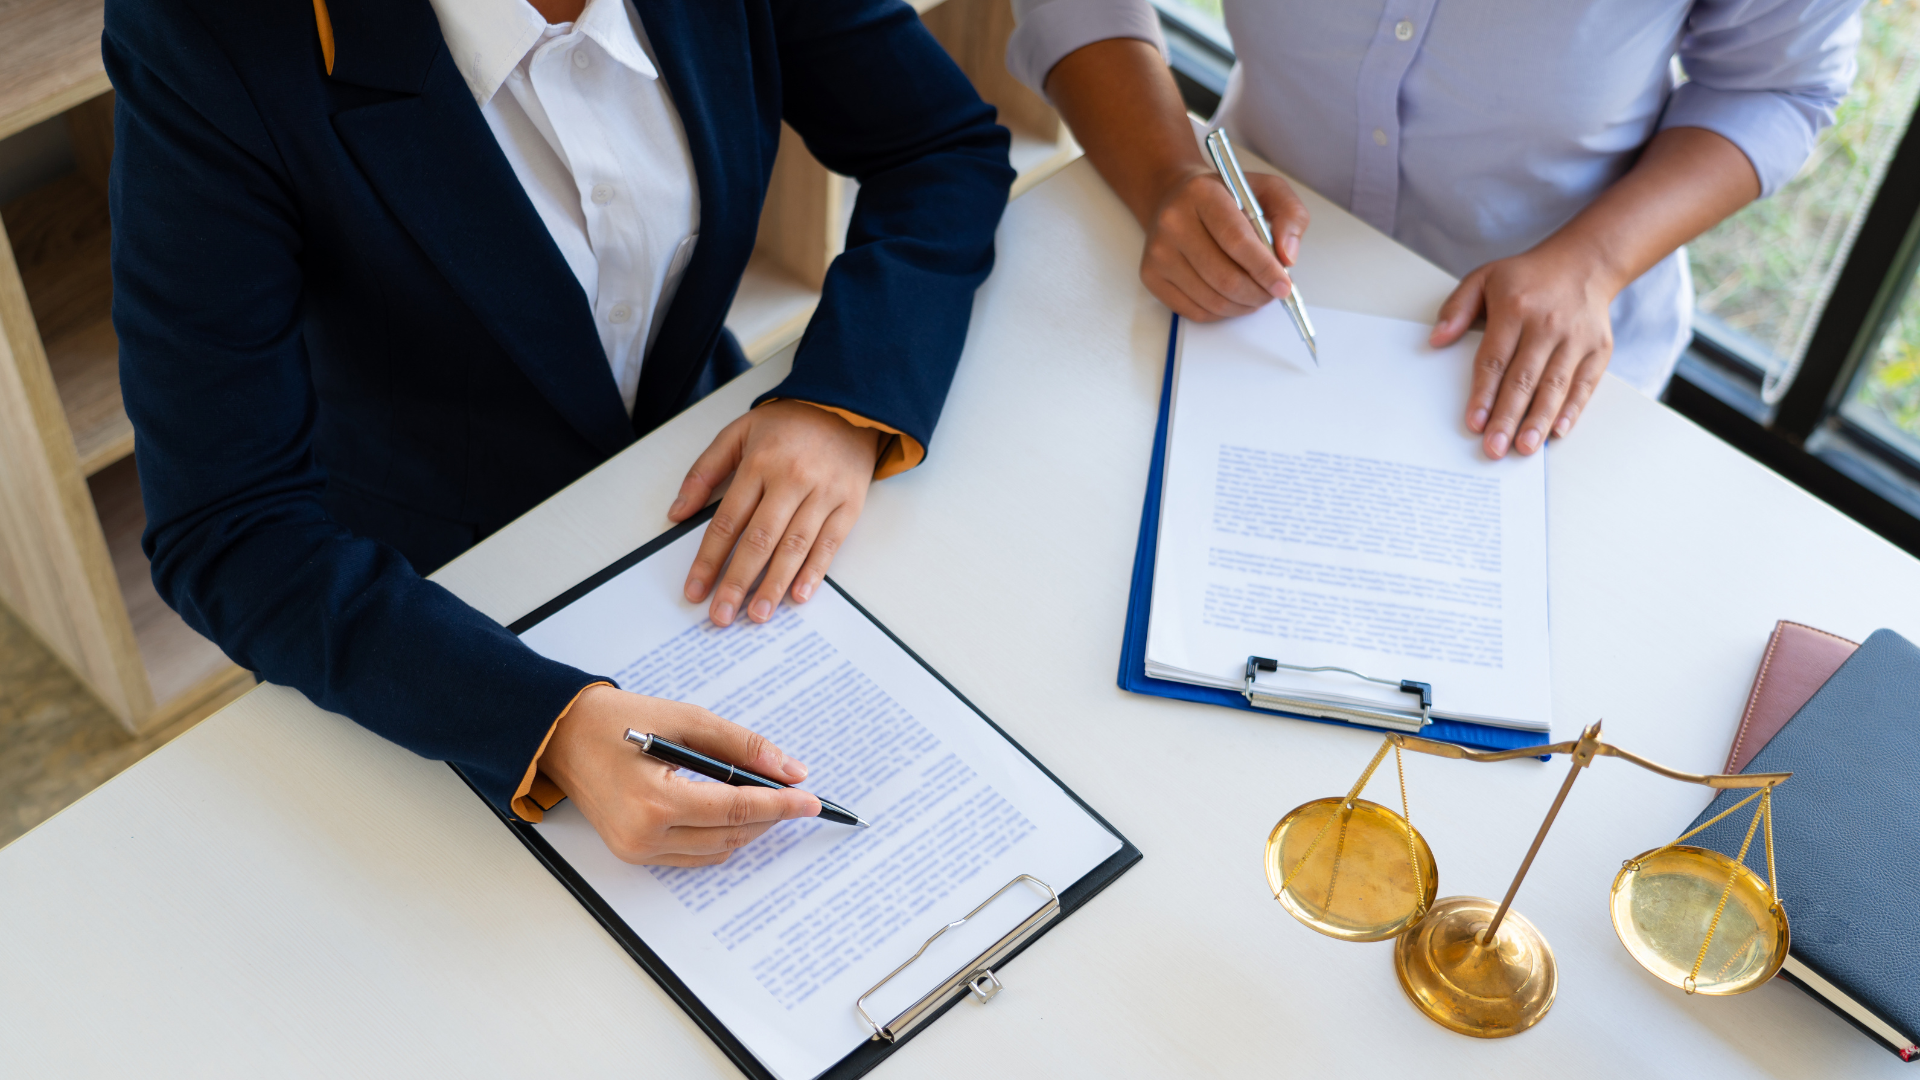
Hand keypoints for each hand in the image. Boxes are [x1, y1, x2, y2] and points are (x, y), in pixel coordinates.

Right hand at [540, 685, 819, 865]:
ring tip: (768, 800)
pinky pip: (693, 855)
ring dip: (748, 828)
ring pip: (717, 850)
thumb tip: (789, 769)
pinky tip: (734, 813)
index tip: (812, 800)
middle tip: (795, 794)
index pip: (737, 809)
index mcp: (655, 801)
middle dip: (770, 815)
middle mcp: (645, 835)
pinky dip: (720, 837)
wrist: (560, 735)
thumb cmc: (616, 720)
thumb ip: (740, 746)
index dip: (781, 805)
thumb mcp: (685, 720)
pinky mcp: (633, 853)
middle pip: (731, 835)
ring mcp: (637, 850)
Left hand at [671, 400, 883, 625]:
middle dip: (737, 582)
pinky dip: (814, 572)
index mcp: (759, 463)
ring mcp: (823, 493)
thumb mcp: (738, 432)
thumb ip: (705, 471)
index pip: (728, 521)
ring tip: (758, 615)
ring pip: (794, 547)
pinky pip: (829, 544)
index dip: (709, 559)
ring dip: (774, 584)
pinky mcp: (849, 504)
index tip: (696, 589)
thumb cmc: (790, 423)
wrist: (848, 406)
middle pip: (759, 540)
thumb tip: (678, 513)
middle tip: (722, 615)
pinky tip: (798, 595)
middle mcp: (791, 480)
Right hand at [1139, 166, 1309, 321]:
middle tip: (1273, 293)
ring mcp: (1158, 252)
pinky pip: (1194, 311)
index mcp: (1202, 194)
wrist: (1174, 196)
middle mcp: (1173, 222)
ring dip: (1243, 306)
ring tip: (1256, 294)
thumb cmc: (1224, 196)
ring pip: (1212, 300)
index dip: (1264, 269)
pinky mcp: (1151, 276)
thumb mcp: (1266, 190)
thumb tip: (1287, 256)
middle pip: (1224, 277)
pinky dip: (1221, 312)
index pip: (1236, 241)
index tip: (1284, 285)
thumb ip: (1289, 215)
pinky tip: (1232, 298)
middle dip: (1257, 293)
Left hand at [1431, 238, 1618, 458]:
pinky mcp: (1599, 349)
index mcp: (1515, 308)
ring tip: (1524, 448)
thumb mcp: (1483, 278)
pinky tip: (1558, 431)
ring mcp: (1576, 338)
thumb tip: (1436, 339)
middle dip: (1508, 416)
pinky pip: (1585, 384)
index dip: (1483, 394)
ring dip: (1539, 420)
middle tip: (1495, 448)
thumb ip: (1457, 308)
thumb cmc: (1526, 277)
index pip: (1495, 359)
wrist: (1584, 262)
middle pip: (1524, 378)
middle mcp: (1547, 325)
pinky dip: (1572, 409)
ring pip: (1555, 386)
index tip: (1474, 422)